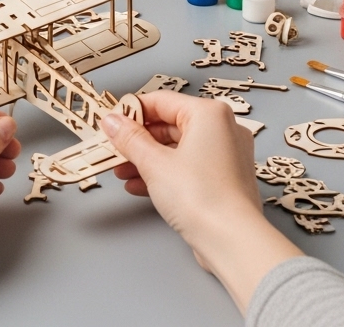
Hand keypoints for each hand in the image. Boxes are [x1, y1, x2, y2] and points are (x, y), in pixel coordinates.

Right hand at [102, 91, 300, 312]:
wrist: (232, 242)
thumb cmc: (201, 197)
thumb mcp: (154, 163)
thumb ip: (130, 139)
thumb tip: (112, 121)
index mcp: (209, 114)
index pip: (162, 101)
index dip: (132, 112)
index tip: (112, 122)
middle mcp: (222, 129)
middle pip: (170, 125)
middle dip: (138, 141)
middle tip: (114, 149)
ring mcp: (226, 155)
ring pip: (177, 149)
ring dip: (147, 160)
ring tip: (122, 172)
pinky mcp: (224, 179)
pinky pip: (188, 167)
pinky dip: (165, 173)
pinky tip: (139, 186)